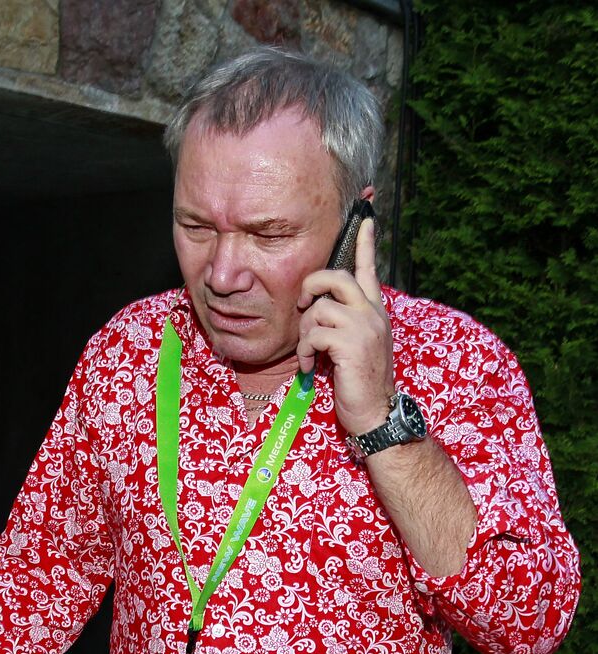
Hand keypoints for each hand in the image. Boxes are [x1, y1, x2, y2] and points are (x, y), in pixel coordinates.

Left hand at [296, 217, 394, 435]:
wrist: (375, 411)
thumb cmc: (360, 380)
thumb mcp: (354, 344)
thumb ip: (343, 322)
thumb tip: (317, 309)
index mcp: (374, 310)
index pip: (369, 269)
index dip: (365, 242)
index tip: (364, 218)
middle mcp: (372, 312)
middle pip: (336, 277)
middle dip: (311, 286)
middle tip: (302, 304)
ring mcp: (364, 326)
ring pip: (319, 309)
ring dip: (305, 334)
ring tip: (310, 354)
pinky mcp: (352, 343)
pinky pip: (314, 334)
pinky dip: (306, 352)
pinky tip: (311, 367)